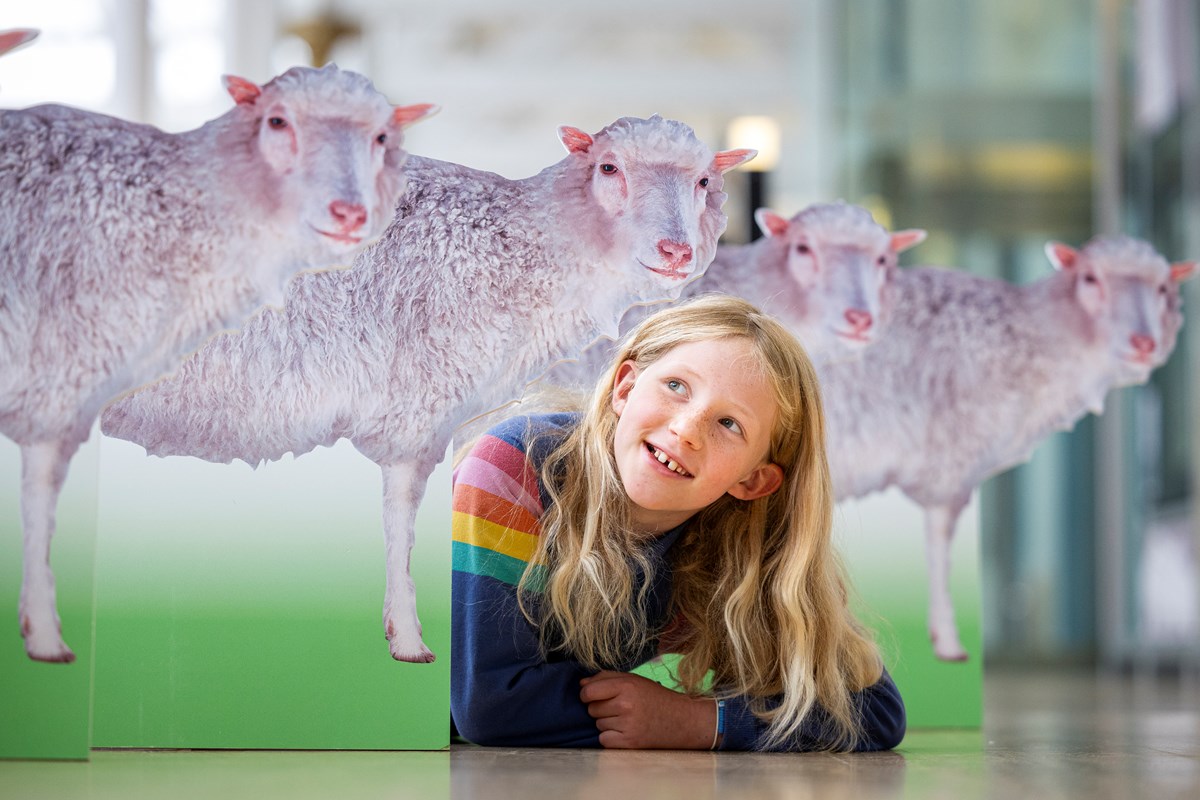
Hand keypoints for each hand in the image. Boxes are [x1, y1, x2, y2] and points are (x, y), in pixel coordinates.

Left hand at [579, 670, 716, 748]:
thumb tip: (581, 685)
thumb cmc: (655, 698)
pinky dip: (610, 737)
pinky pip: (603, 740)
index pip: (588, 691)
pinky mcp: (629, 743)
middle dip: (600, 708)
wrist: (682, 720)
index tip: (593, 695)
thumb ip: (606, 678)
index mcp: (626, 686)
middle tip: (619, 708)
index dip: (587, 694)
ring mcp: (627, 725)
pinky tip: (625, 731)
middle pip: (591, 709)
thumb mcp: (634, 680)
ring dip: (607, 723)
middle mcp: (625, 705)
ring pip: (598, 724)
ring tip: (626, 719)